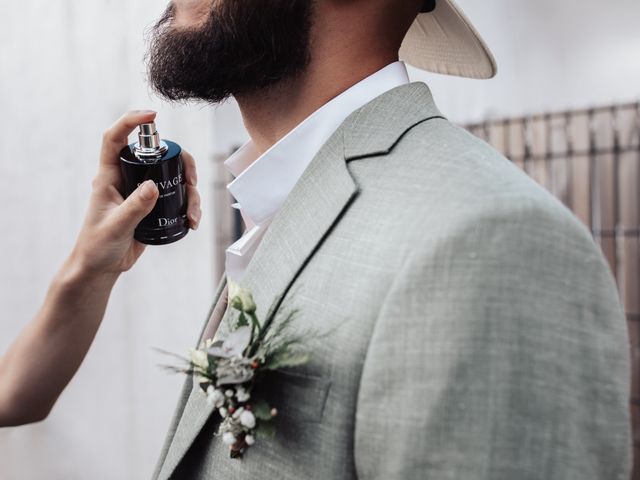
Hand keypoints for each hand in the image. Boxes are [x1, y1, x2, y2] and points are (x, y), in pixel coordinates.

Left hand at [69, 110, 201, 276]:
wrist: (102, 267)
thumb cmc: (98, 246)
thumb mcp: (116, 227)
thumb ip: (134, 207)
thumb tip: (153, 186)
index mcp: (109, 177)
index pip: (115, 139)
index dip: (131, 122)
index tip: (153, 117)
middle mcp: (127, 179)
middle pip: (158, 155)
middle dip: (181, 163)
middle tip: (192, 181)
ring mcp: (142, 192)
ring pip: (172, 176)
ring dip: (189, 191)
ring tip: (193, 214)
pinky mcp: (153, 206)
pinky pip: (177, 196)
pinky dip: (189, 206)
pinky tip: (192, 221)